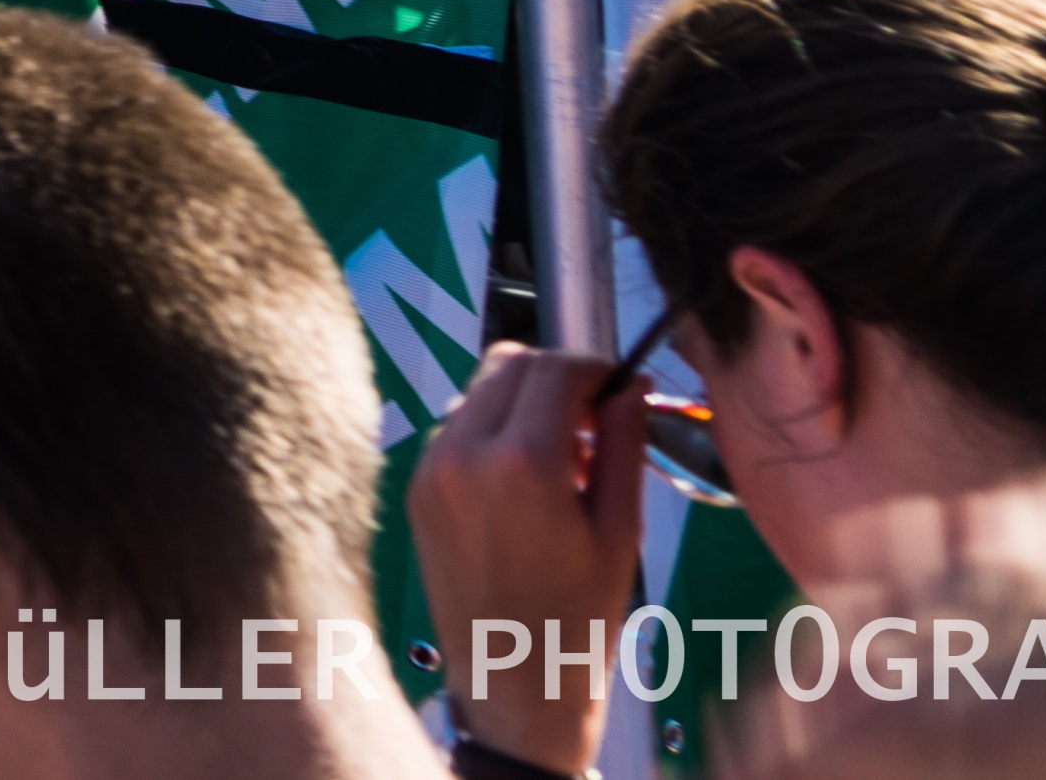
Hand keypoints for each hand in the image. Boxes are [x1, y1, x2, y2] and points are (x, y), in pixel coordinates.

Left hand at [405, 343, 646, 771]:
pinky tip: (527, 483)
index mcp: (522, 463)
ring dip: (524, 404)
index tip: (618, 388)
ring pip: (480, 390)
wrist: (514, 680)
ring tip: (565, 464)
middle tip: (596, 424)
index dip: (595, 369)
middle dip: (558, 379)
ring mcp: (431, 468)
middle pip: (511, 364)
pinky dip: (494, 433)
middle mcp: (464, 454)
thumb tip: (627, 386)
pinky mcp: (417, 486)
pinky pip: (457, 429)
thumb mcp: (621, 529)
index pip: (557, 366)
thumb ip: (623, 445)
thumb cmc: (574, 620)